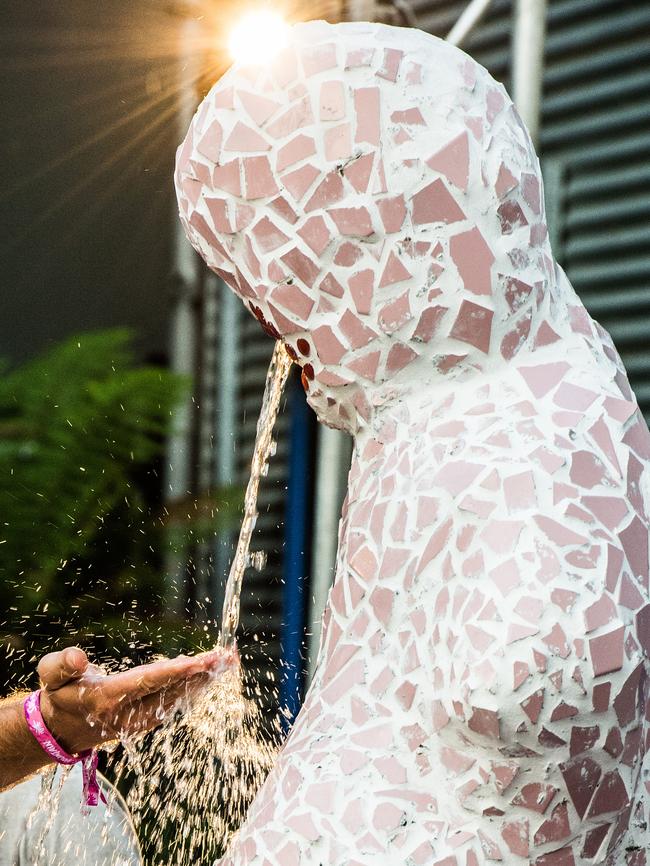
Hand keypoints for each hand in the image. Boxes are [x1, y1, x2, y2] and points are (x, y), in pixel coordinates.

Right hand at [37, 646, 234, 754]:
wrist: (61, 729)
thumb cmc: (59, 694)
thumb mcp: (50, 676)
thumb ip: (61, 665)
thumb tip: (79, 658)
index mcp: (108, 701)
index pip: (147, 683)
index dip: (174, 672)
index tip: (198, 662)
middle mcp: (130, 714)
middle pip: (172, 690)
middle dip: (201, 673)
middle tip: (227, 657)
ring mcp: (142, 719)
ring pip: (179, 697)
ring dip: (206, 679)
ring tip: (228, 660)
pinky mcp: (149, 719)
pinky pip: (178, 701)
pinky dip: (197, 686)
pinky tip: (213, 673)